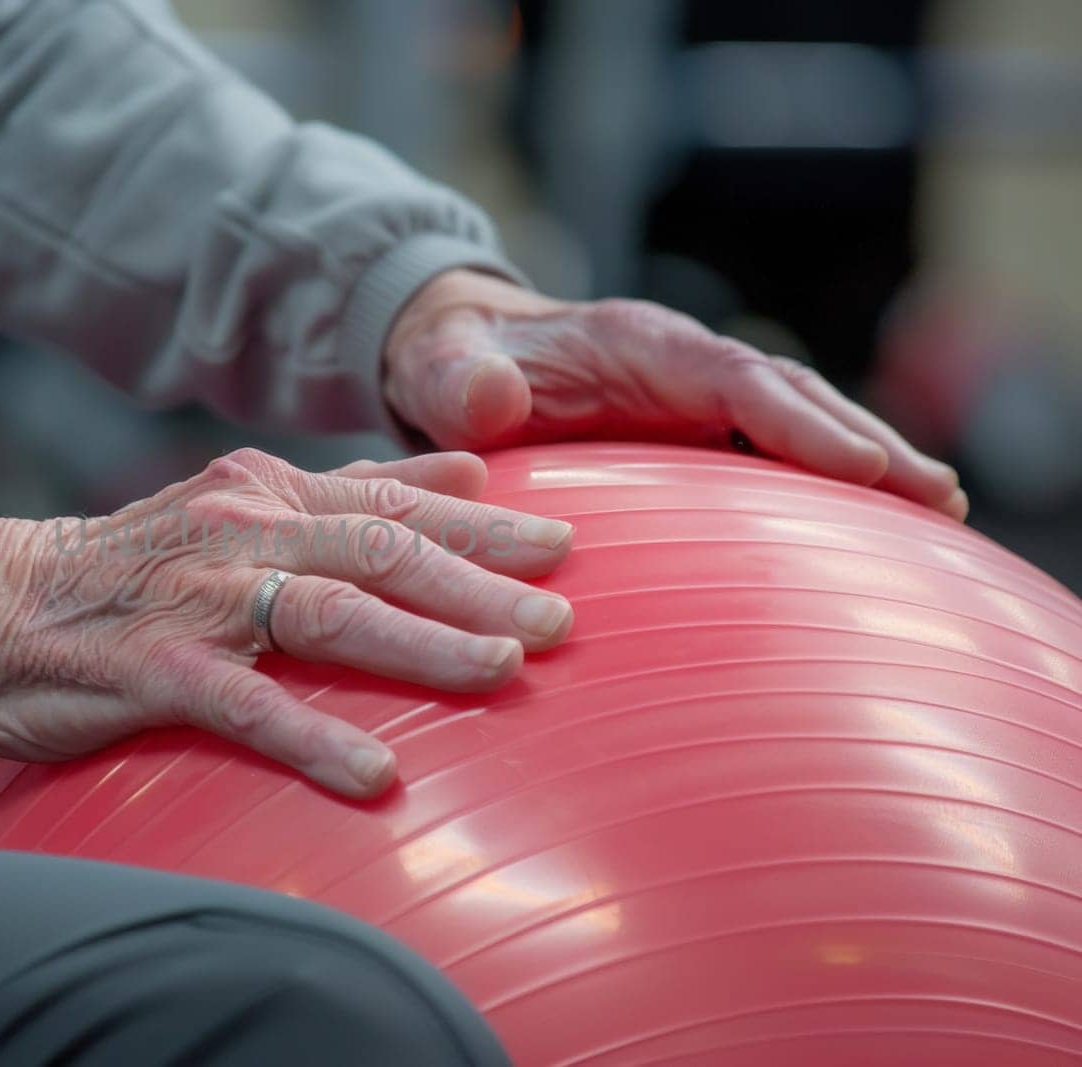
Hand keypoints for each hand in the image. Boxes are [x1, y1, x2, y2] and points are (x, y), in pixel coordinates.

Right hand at [0, 449, 572, 797]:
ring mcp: (198, 598)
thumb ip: (345, 493)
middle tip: (560, 616)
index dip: (479, 525)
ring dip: (421, 644)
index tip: (560, 541)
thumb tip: (463, 476)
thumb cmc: (124, 569)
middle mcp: (240, 529)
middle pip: (379, 551)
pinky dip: (313, 739)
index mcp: (263, 490)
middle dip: (477, 582)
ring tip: (502, 673)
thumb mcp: (236, 507)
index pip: (388, 502)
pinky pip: (246, 705)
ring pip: (328, 614)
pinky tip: (375, 776)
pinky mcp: (153, 667)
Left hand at [384, 270, 966, 519]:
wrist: (455, 364)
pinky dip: (821, 497)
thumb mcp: (437, 369)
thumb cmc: (449, 366)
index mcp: (638, 346)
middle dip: (868, 445)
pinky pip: (767, 467)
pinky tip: (869, 542)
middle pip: (793, 401)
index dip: (799, 420)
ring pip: (796, 434)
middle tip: (939, 500)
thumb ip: (458, 382)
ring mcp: (695, 408)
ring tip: (940, 519)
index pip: (735, 378)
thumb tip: (493, 399)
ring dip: (867, 471)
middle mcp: (684, 370)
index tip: (862, 466)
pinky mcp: (692, 445)